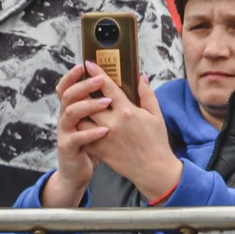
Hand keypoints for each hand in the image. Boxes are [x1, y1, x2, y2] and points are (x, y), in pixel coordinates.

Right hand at [42, 62, 108, 206]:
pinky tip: (105, 130)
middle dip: (83, 85)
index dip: (73, 75)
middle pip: (68, 95)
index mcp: (73, 109)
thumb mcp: (99, 122)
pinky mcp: (68, 147)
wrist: (77, 172)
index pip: (68, 87)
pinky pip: (77, 137)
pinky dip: (91, 133)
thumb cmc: (92, 145)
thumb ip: (108, 104)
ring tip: (106, 102)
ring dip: (88, 105)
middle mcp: (66, 117)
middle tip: (100, 79)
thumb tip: (124, 84)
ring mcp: (65, 132)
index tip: (86, 64)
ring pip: (70, 113)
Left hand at [59, 61, 182, 202]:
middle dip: (83, 91)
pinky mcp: (99, 149)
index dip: (96, 74)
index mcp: (127, 111)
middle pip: (89, 102)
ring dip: (79, 110)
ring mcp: (104, 137)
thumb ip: (146, 94)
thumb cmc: (156, 141)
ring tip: (78, 102)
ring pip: (82, 119)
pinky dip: (80, 127)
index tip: (88, 64)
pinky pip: (83, 135)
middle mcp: (113, 123)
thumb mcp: (156, 114)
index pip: (108, 88)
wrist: (153, 169)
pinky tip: (82, 121)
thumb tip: (140, 77)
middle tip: (79, 82)